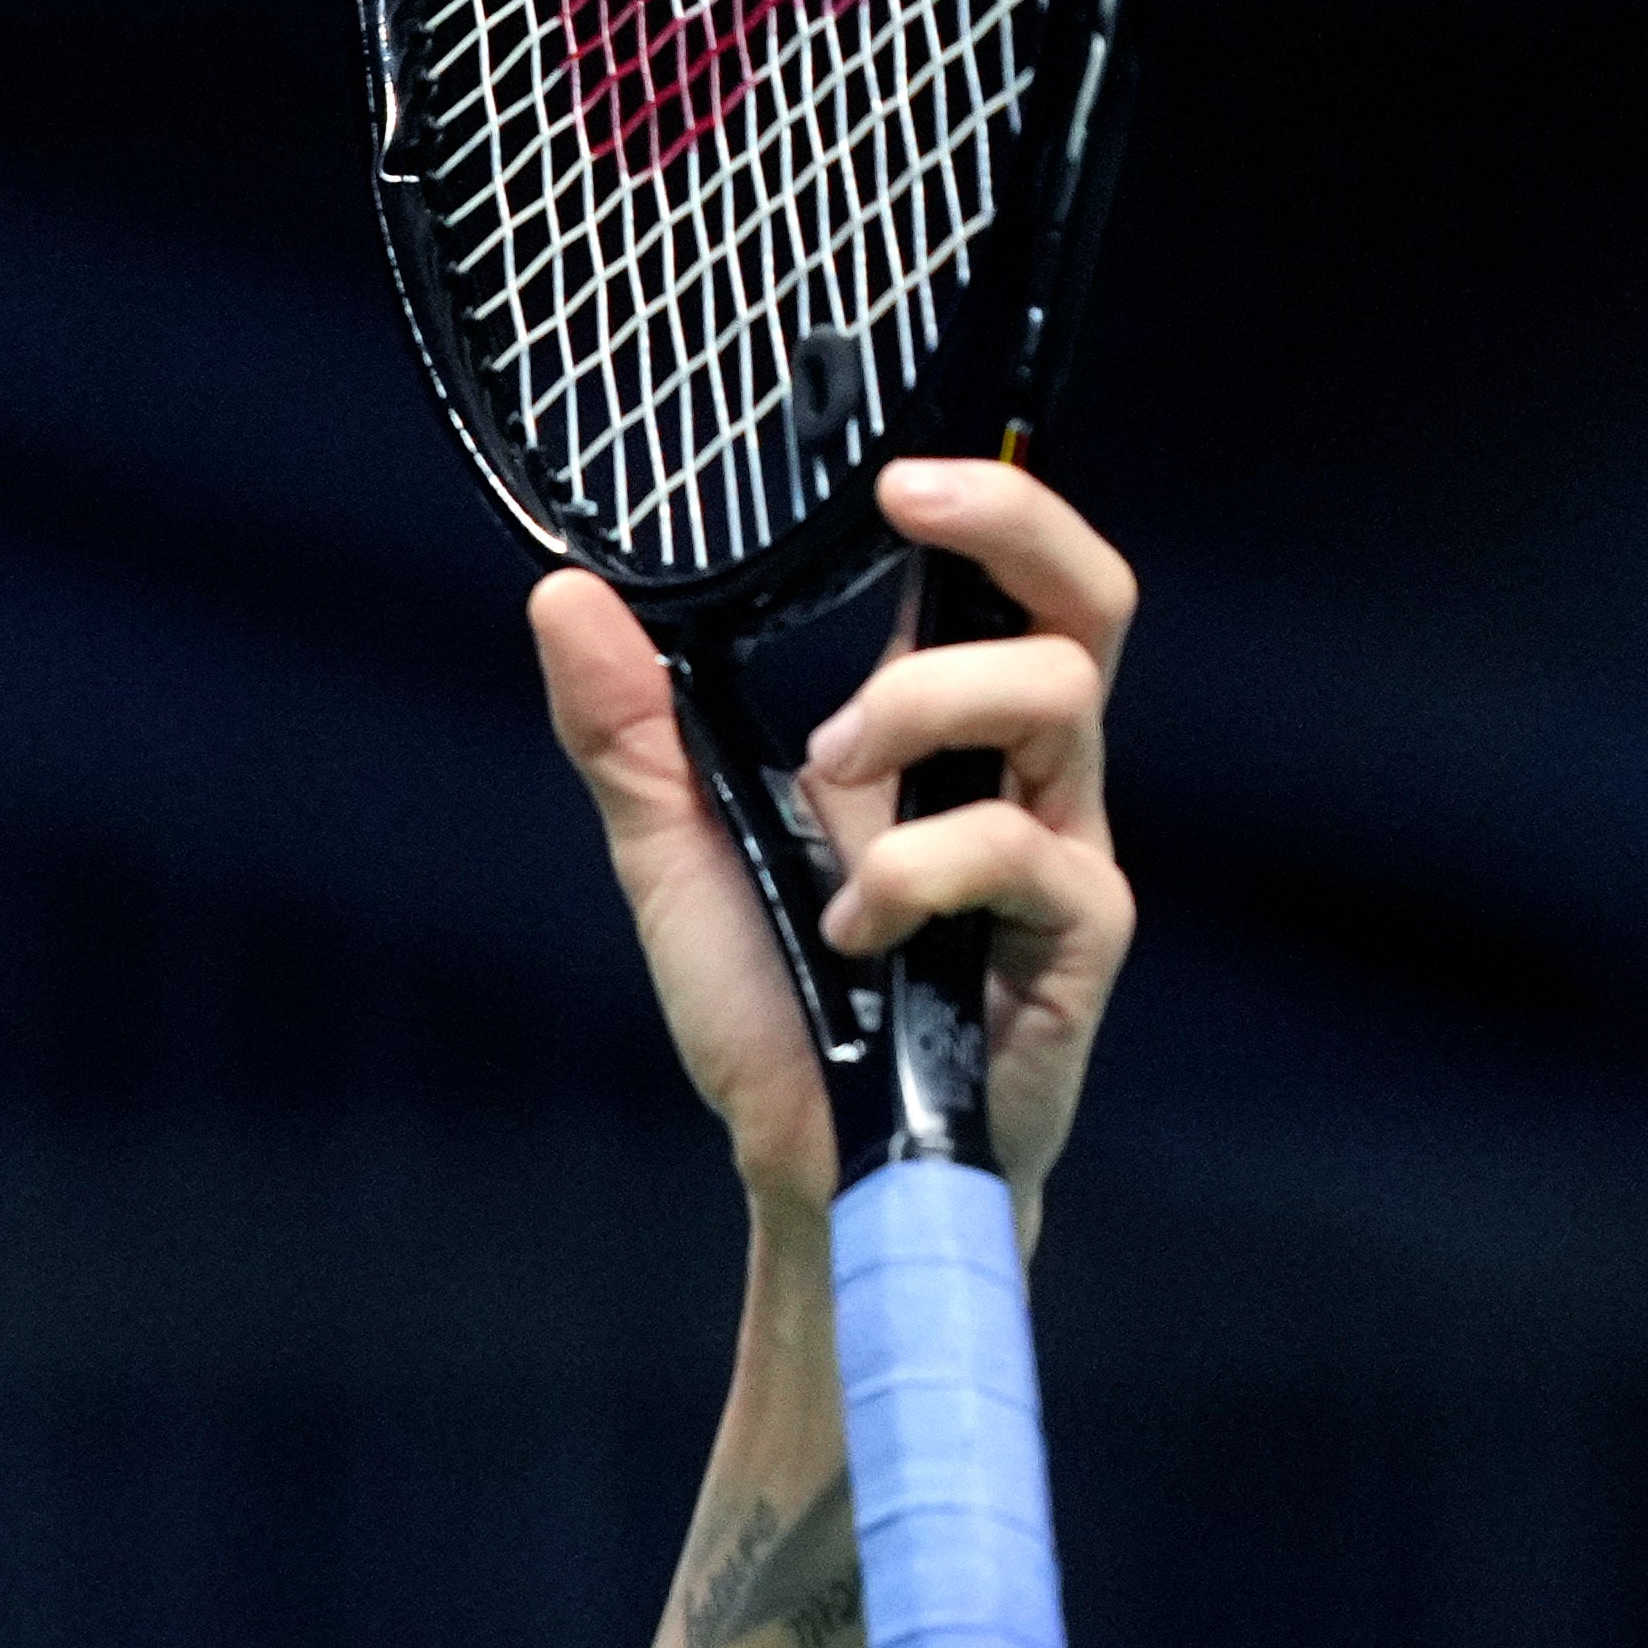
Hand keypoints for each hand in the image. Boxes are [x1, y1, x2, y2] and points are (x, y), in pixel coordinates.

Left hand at [529, 455, 1141, 1230]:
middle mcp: (1019, 779)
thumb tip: (561, 596)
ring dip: (923, 706)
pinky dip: (916, 873)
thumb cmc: (774, 1015)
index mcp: (938, 742)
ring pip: (1056, 701)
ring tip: (829, 777)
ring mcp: (1061, 854)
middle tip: (910, 505)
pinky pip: (1021, 854)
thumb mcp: (678, 858)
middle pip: (1085, 603)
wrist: (812, 1171)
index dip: (984, 505)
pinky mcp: (1079, 938)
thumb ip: (628, 735)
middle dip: (1010, 529)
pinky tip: (852, 928)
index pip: (1002, 584)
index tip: (893, 476)